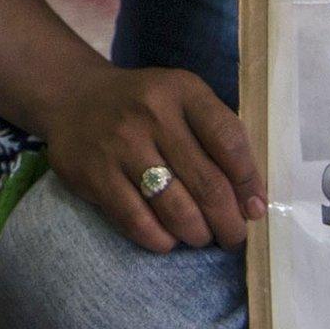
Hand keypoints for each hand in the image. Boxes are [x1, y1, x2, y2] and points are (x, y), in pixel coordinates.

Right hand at [41, 65, 266, 252]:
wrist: (73, 97)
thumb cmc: (144, 105)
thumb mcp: (183, 100)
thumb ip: (218, 138)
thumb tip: (252, 203)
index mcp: (183, 90)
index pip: (229, 141)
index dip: (249, 183)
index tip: (255, 209)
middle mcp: (152, 113)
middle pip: (207, 183)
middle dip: (228, 222)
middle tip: (233, 237)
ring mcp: (120, 144)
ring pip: (176, 209)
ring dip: (197, 234)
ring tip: (201, 236)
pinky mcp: (93, 174)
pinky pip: (137, 222)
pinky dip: (160, 239)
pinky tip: (167, 238)